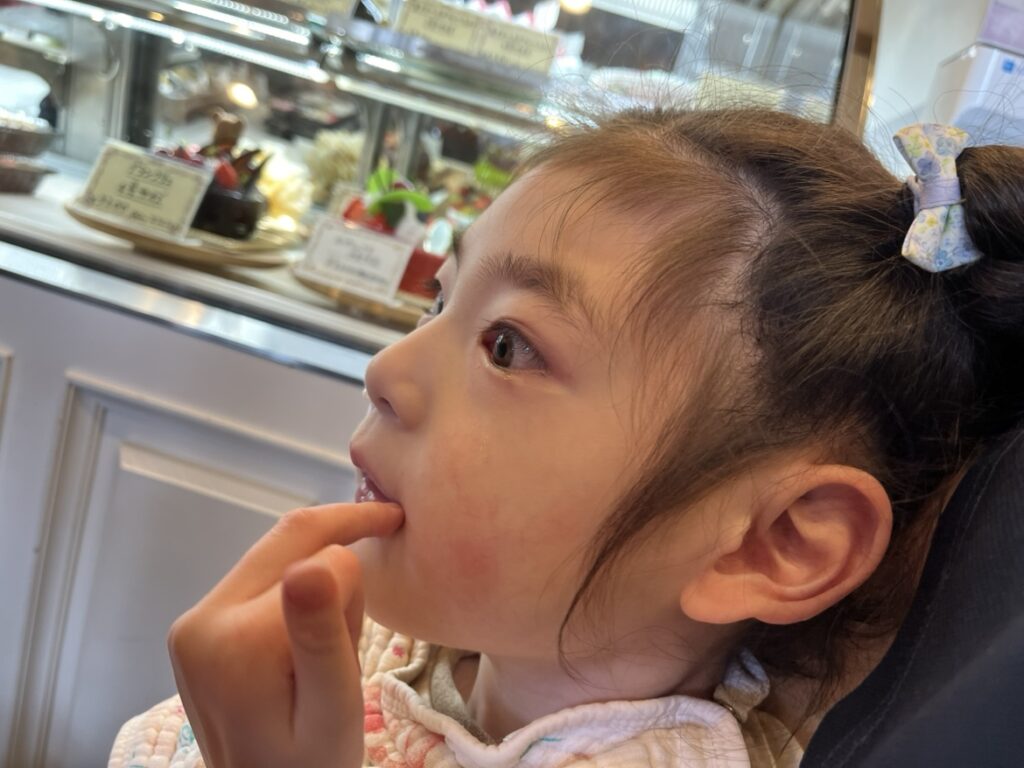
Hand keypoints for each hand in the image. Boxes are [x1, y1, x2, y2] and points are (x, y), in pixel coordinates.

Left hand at [167, 502, 403, 767]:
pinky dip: (297, 587)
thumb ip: (322, 637)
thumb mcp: (333, 709)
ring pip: (275, 555)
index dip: (360, 548)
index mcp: (236, 638)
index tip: (398, 537)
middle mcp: (200, 619)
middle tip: (390, 536)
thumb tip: (314, 562)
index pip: (316, 555)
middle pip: (285, 538)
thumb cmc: (312, 766)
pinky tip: (314, 630)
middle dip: (341, 535)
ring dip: (320, 567)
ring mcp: (192, 624)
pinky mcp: (195, 629)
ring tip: (345, 629)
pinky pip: (259, 580)